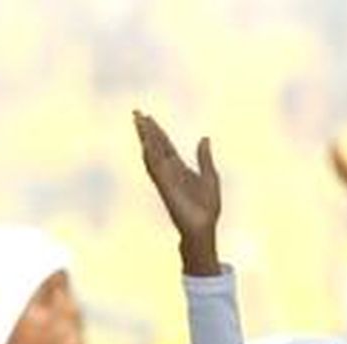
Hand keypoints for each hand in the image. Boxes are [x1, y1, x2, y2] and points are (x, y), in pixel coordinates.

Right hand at [134, 110, 220, 275]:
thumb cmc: (206, 208)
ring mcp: (165, 179)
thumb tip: (204, 138)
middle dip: (146, 130)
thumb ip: (204, 158)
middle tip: (136, 113)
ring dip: (145, 138)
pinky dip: (150, 156)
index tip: (147, 117)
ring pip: (152, 154)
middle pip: (155, 145)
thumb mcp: (210, 177)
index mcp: (179, 168)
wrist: (203, 227)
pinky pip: (156, 169)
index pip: (164, 145)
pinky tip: (145, 144)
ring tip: (138, 122)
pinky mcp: (165, 187)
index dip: (156, 131)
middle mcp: (169, 171)